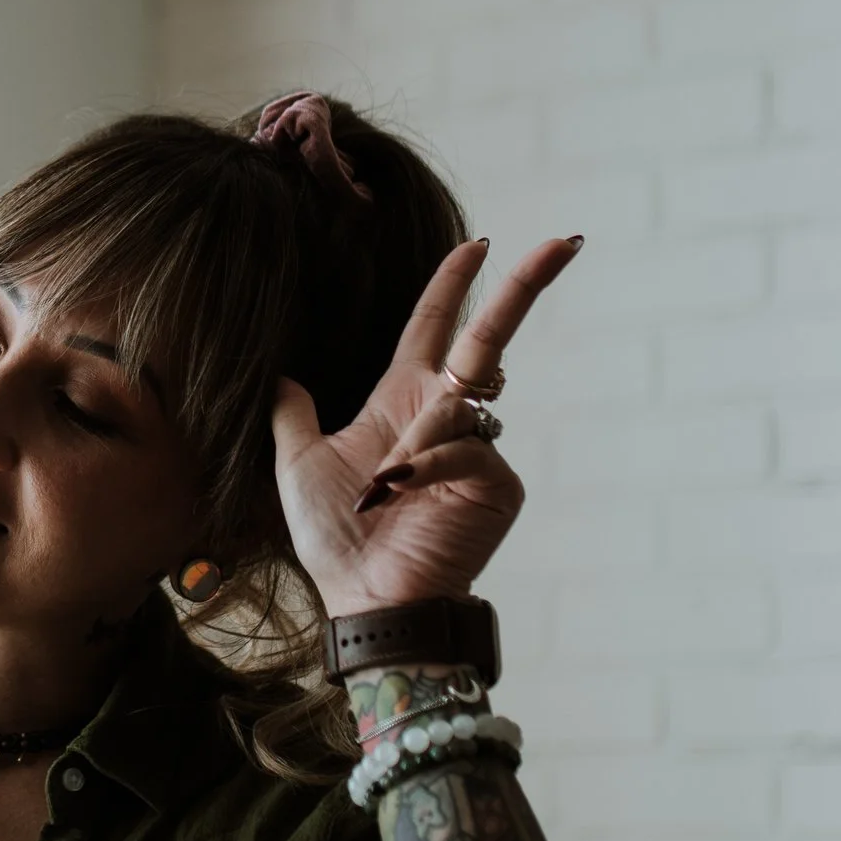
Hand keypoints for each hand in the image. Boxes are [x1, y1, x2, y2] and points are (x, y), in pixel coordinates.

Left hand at [270, 233, 581, 616]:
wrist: (364, 598)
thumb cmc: (336, 539)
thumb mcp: (298, 462)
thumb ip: (292, 414)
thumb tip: (279, 374)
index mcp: (404, 402)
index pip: (436, 327)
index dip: (453, 285)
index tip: (476, 244)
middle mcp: (447, 419)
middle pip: (490, 338)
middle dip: (525, 288)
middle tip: (562, 242)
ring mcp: (477, 453)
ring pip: (458, 404)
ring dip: (415, 439)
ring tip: (381, 488)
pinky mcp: (495, 487)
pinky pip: (465, 450)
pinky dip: (428, 465)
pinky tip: (399, 491)